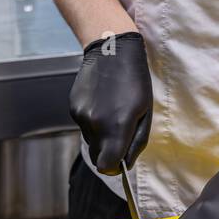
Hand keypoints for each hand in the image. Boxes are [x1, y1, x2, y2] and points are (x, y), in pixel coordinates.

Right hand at [68, 32, 152, 173]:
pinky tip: (102, 102)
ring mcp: (81, 116)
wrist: (111, 50)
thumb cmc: (135, 80)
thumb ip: (136, 142)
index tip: (121, 161)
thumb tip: (126, 164)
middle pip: (97, 157)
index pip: (107, 166)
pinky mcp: (73, 108)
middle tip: (120, 134)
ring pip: (90, 140)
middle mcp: (95, 124)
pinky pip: (83, 126)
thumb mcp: (145, 112)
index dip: (115, 168)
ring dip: (101, 135)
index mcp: (117, 127)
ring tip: (112, 111)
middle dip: (108, 153)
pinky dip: (92, 121)